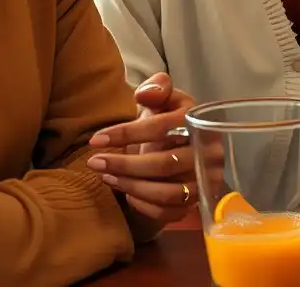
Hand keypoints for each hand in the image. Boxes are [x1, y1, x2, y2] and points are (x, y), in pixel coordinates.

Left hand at [87, 72, 196, 223]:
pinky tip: (125, 193)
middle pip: (163, 164)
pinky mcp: (196, 200)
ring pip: (165, 192)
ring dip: (130, 186)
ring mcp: (203, 179)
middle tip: (94, 162)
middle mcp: (206, 151)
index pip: (161, 127)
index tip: (96, 139)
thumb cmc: (170, 119)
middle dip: (123, 164)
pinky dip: (143, 205)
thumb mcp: (165, 98)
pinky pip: (168, 211)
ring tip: (106, 177)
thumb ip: (157, 87)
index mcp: (196, 120)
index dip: (127, 132)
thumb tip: (145, 94)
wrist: (187, 145)